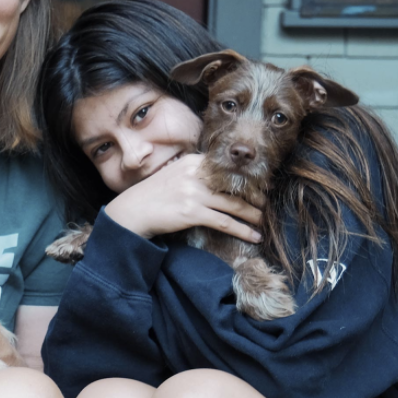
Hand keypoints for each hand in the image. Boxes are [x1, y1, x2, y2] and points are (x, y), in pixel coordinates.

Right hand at [104, 154, 262, 241]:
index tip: (260, 188)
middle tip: (265, 206)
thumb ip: (195, 173)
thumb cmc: (153, 195)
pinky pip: (225, 222)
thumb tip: (218, 181)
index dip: (247, 180)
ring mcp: (194, 193)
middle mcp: (196, 174)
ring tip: (263, 222)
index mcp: (193, 161)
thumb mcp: (174, 174)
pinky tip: (254, 236)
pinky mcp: (192, 212)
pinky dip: (243, 230)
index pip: (228, 169)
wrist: (131, 210)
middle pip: (235, 186)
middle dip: (255, 198)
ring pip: (234, 205)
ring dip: (253, 215)